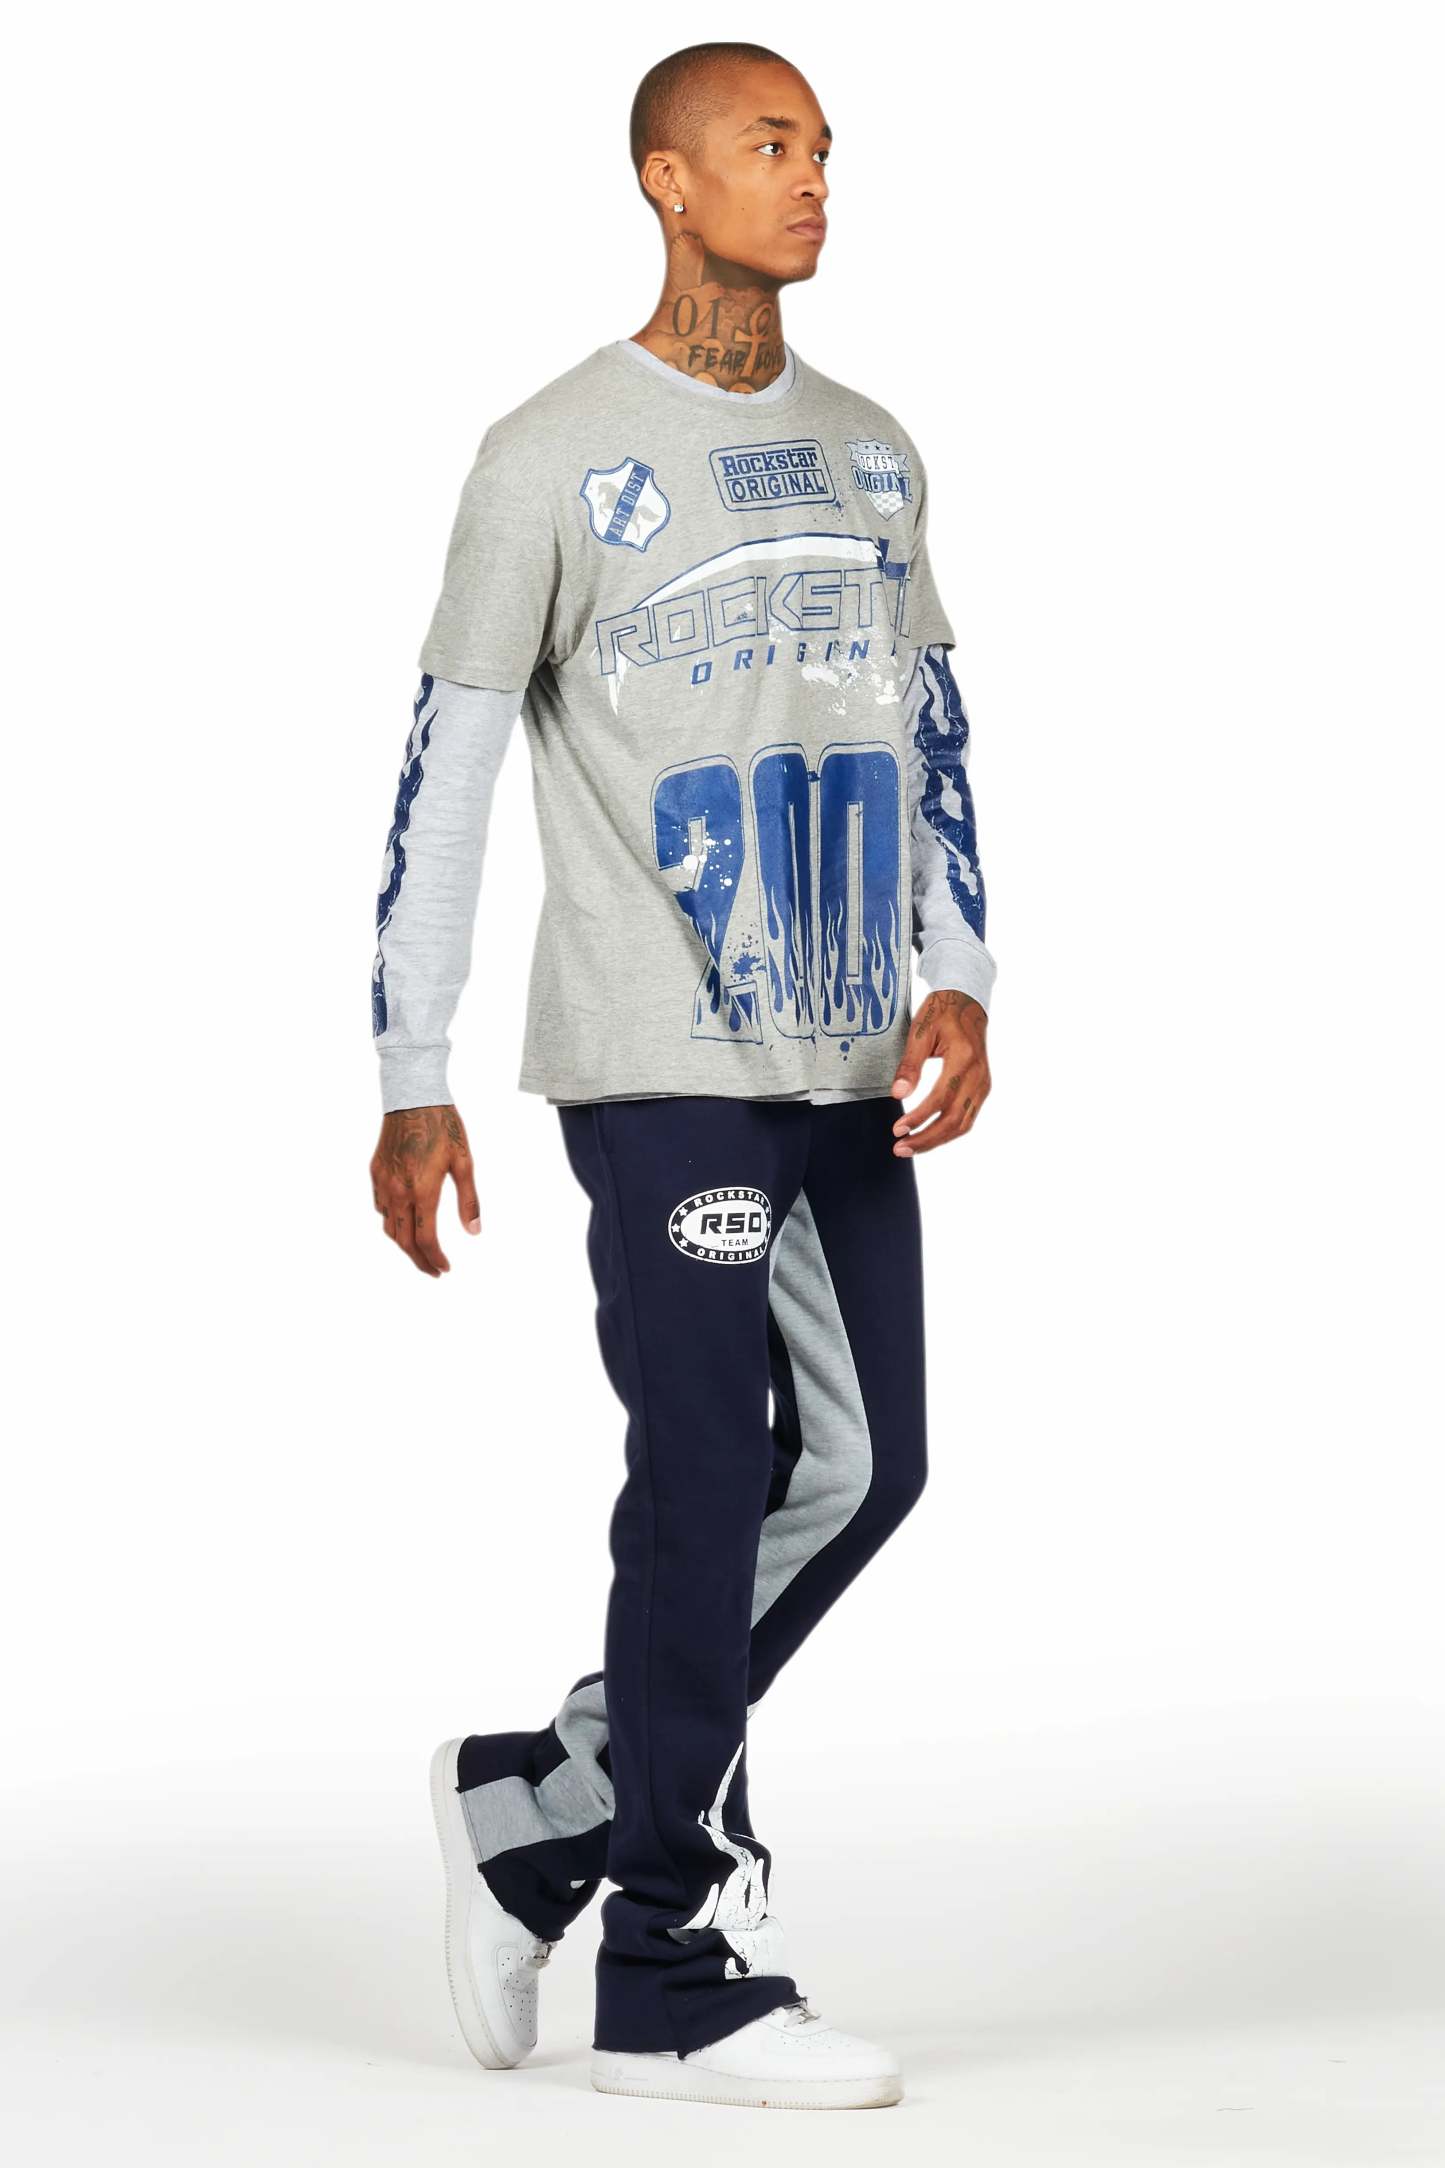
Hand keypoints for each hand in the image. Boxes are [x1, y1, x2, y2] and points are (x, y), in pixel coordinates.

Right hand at [370, 1104, 481, 1275]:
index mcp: (423, 1190)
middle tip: (433, 1270)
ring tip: (420, 1250)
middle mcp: (399, 1191)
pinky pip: (381, 1207)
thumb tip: (474, 1232)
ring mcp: (383, 1183)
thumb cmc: (443, 1126)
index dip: (435, 1259)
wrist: (412, 1097)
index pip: (426, 1239)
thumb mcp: (464, 1162)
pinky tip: (405, 1220)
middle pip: (404, 1241)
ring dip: (404, 1244)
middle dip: (419, 1260)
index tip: (445, 1269)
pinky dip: (393, 1221)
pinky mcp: (375, 1172)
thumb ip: (469, 1201)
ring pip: (389, 1227)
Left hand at [889, 991, 990, 1155]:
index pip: (941, 1098)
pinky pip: (968, 1117)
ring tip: (911, 1147)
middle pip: (955, 1119)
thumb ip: (909, 1064)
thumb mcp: (920, 1031)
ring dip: (937, 1140)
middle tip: (901, 1148)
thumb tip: (898, 1094)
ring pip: (963, 1124)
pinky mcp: (982, 1088)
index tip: (898, 1129)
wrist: (967, 1003)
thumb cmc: (942, 1013)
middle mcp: (978, 1074)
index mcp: (964, 1058)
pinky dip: (948, 1131)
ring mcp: (983, 1083)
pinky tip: (929, 1136)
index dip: (919, 1117)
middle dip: (927, 1138)